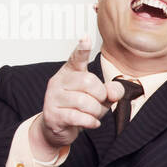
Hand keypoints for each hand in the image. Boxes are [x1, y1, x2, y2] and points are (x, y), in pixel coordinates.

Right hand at [32, 38, 124, 153]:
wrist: (57, 128)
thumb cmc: (78, 109)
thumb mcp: (99, 97)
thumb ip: (110, 91)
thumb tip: (114, 92)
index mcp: (70, 72)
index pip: (76, 58)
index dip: (82, 49)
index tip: (85, 37)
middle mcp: (59, 82)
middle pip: (89, 81)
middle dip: (101, 95)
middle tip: (100, 103)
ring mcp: (53, 98)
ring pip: (84, 102)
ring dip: (96, 112)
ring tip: (94, 115)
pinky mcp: (52, 115)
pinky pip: (77, 117)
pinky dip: (90, 122)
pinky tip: (91, 122)